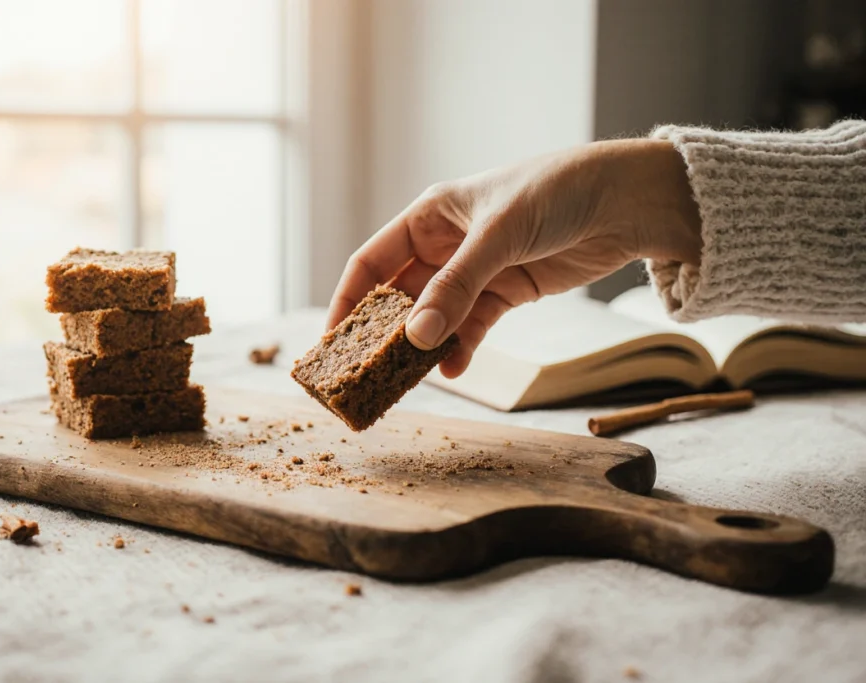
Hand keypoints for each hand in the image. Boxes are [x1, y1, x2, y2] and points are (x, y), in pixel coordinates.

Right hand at [325, 139, 701, 377]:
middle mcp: (445, 245)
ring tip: (411, 380)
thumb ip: (457, 287)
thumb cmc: (555, 192)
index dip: (348, 301)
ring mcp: (475, 272)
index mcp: (430, 217)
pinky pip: (471, 328)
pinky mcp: (506, 293)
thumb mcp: (498, 235)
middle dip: (384, 334)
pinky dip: (461, 350)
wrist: (625, 200)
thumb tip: (416, 336)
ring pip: (435, 318)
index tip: (332, 342)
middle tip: (366, 373)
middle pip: (400, 297)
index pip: (372, 263)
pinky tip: (456, 370)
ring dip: (424, 348)